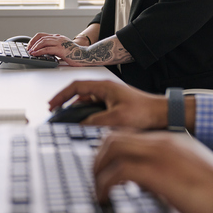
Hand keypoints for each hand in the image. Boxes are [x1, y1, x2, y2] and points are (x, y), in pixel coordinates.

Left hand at [28, 32, 87, 66]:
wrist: (85, 56)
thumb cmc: (75, 54)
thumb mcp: (63, 49)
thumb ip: (55, 49)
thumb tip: (44, 54)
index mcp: (59, 37)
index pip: (43, 35)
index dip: (34, 40)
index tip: (30, 46)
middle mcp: (59, 38)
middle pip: (41, 37)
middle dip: (32, 43)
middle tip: (28, 49)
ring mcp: (60, 43)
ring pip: (43, 42)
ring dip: (35, 47)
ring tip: (30, 52)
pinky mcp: (61, 49)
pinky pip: (47, 49)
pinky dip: (39, 51)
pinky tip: (35, 54)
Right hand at [48, 79, 168, 128]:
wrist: (160, 113)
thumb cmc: (144, 111)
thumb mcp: (117, 119)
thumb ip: (95, 122)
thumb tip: (79, 126)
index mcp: (104, 87)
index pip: (76, 86)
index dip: (61, 95)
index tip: (52, 105)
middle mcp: (105, 89)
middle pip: (79, 93)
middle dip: (66, 103)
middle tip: (56, 114)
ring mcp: (109, 96)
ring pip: (86, 101)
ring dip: (76, 110)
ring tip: (67, 121)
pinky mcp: (113, 104)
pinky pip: (94, 108)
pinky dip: (85, 114)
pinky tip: (83, 124)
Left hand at [94, 131, 212, 212]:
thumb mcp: (188, 172)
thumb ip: (165, 170)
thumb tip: (144, 182)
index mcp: (171, 141)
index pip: (130, 134)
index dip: (111, 148)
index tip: (103, 163)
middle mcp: (162, 142)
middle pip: (116, 136)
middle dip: (98, 156)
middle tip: (95, 175)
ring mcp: (160, 155)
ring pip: (113, 148)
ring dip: (98, 168)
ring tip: (97, 188)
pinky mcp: (159, 173)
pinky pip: (119, 172)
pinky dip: (105, 184)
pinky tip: (105, 197)